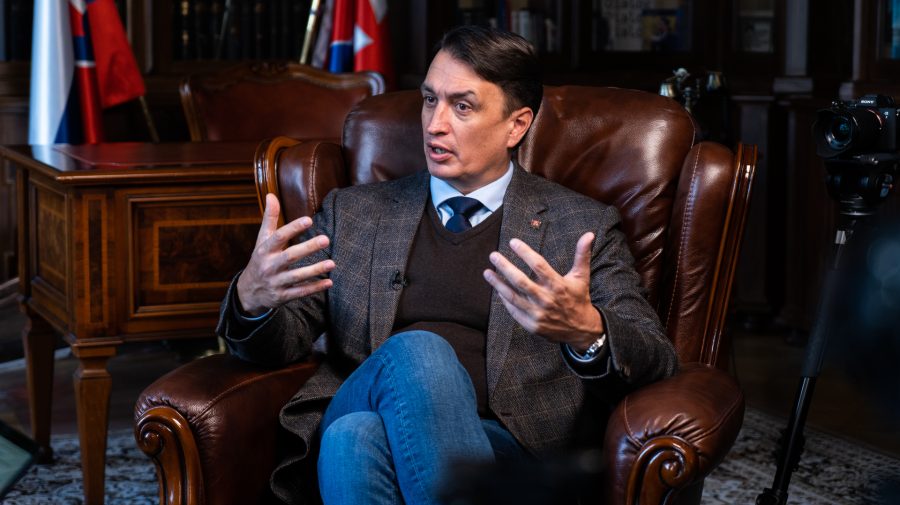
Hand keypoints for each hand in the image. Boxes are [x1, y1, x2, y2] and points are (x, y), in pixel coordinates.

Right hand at [236, 194, 334, 315]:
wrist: (249, 292)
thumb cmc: (261, 259)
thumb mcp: (262, 239)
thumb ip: (270, 218)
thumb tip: (272, 195)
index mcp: (264, 250)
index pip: (278, 237)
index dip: (293, 228)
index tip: (309, 220)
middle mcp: (269, 266)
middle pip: (289, 256)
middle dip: (308, 248)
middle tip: (326, 239)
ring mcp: (276, 282)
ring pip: (297, 276)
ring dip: (315, 270)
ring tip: (332, 263)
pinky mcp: (282, 296)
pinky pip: (300, 292)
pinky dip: (314, 288)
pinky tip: (329, 282)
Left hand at [483, 232, 603, 350]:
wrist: (581, 330)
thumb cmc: (579, 298)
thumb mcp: (582, 277)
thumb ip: (582, 255)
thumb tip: (589, 234)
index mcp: (558, 285)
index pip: (539, 265)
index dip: (525, 253)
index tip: (513, 242)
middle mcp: (547, 300)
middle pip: (521, 281)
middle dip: (505, 267)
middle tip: (493, 255)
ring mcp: (538, 314)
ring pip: (513, 296)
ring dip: (498, 284)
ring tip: (487, 272)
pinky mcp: (532, 325)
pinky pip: (513, 310)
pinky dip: (504, 299)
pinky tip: (497, 288)